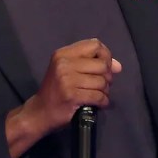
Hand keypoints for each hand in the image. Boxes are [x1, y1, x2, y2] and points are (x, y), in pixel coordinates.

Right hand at [5, 39, 121, 157]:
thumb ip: (92, 63)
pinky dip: (103, 101)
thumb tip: (118, 66)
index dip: (105, 55)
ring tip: (98, 95)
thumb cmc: (56, 90)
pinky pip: (99, 96)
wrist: (40, 112)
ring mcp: (67, 80)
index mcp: (63, 54)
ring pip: (102, 81)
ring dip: (105, 91)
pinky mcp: (72, 96)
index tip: (104, 67)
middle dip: (107, 76)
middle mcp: (64, 64)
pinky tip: (99, 103)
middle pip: (102, 64)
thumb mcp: (68, 70)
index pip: (95, 45)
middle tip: (102, 84)